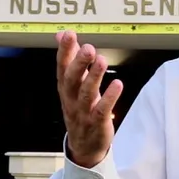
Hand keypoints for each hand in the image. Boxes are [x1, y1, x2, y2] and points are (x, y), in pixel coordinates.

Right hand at [55, 30, 123, 168]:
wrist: (84, 145)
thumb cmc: (79, 107)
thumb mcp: (72, 83)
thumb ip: (69, 57)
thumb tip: (61, 34)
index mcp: (65, 87)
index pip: (62, 67)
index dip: (64, 51)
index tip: (68, 34)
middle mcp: (71, 98)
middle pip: (72, 80)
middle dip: (79, 63)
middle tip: (88, 48)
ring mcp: (83, 111)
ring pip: (87, 94)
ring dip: (94, 77)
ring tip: (102, 60)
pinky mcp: (97, 122)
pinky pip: (102, 110)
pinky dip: (109, 98)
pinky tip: (117, 84)